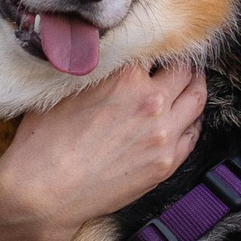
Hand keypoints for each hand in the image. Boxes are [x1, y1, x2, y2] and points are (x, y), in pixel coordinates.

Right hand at [0, 62, 205, 240]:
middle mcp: (151, 101)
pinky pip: (193, 134)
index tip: (152, 50)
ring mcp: (163, 134)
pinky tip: (185, 118)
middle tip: (176, 64)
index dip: (153, 47)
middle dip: (181, 63)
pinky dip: (192, 121)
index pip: (155, 48)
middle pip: (184, 69)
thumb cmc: (43, 142)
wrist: (44, 193)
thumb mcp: (65, 89)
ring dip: (194, 87)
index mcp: (125, 76)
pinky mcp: (166, 163)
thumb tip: (108, 56)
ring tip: (189, 84)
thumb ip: (97, 69)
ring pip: (197, 99)